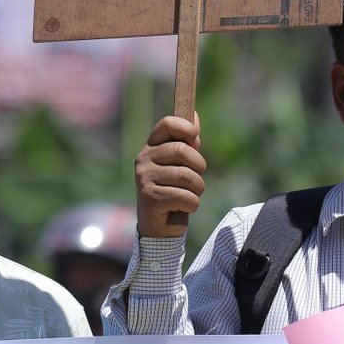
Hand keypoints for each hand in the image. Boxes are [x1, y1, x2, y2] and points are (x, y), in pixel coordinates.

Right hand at [134, 114, 206, 237]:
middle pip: (182, 150)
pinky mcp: (150, 197)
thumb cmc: (173, 191)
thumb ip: (187, 143)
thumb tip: (194, 116)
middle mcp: (143, 159)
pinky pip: (185, 196)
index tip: (195, 136)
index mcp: (151, 147)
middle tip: (197, 180)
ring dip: (197, 190)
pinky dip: (192, 205)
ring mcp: (144, 178)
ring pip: (187, 176)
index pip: (167, 124)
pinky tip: (182, 208)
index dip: (185, 126)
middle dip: (199, 167)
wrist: (158, 227)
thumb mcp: (180, 165)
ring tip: (189, 196)